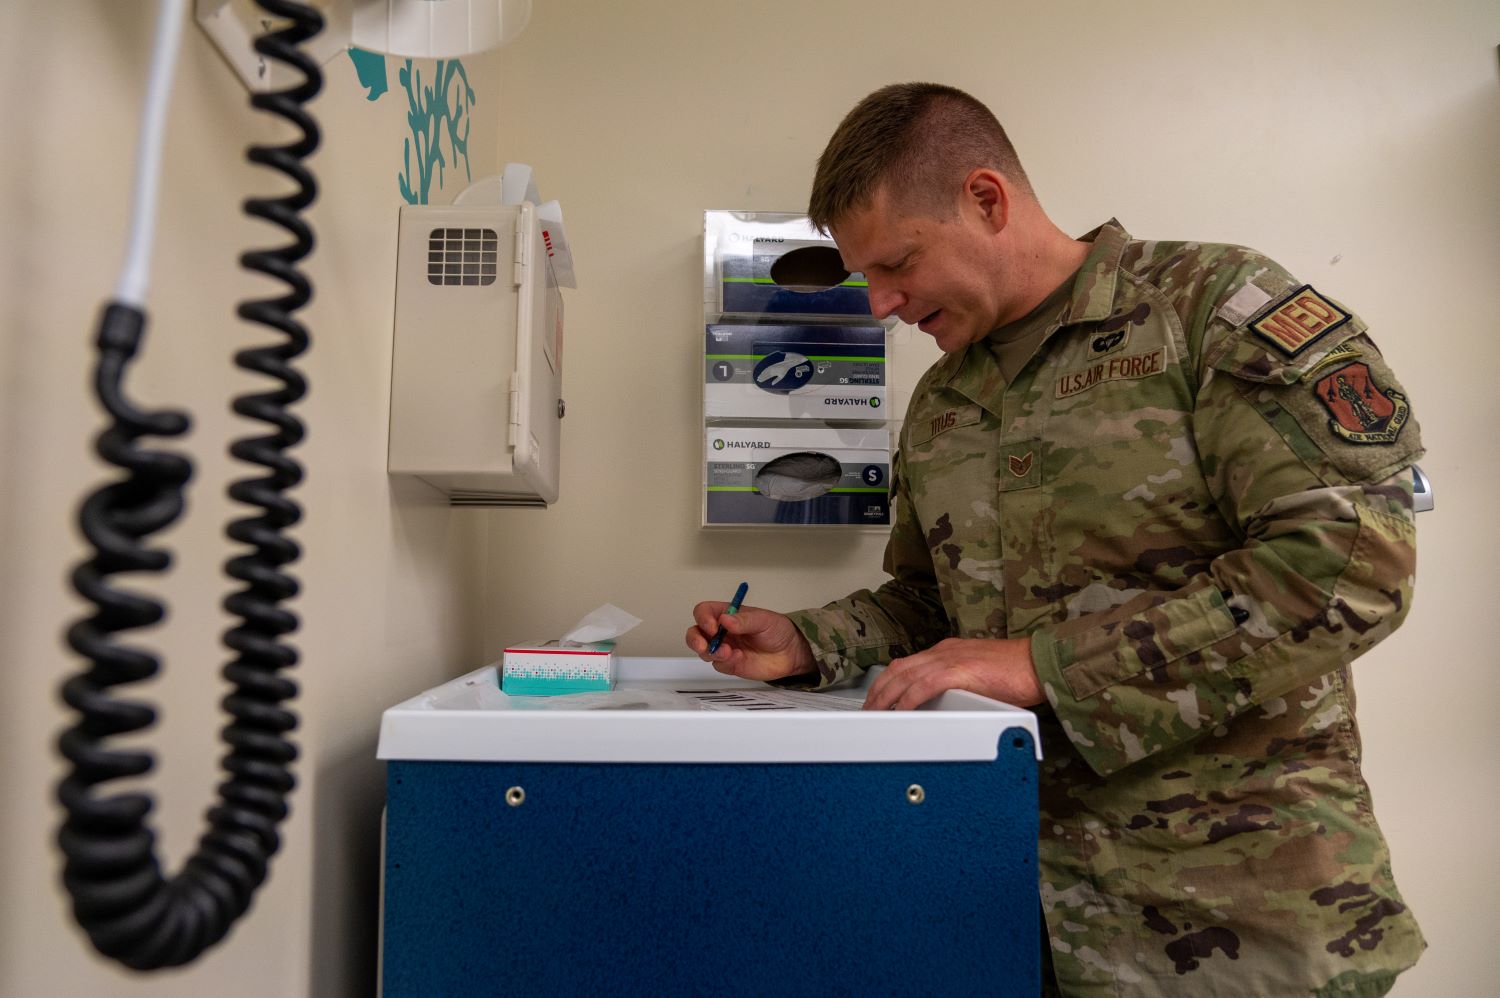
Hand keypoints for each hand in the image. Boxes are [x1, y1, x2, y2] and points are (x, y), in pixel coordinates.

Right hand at [685, 601, 816, 681]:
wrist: (790, 653)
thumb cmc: (778, 630)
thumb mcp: (764, 620)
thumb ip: (744, 620)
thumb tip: (725, 619)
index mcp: (727, 614)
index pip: (704, 612)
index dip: (703, 618)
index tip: (713, 627)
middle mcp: (721, 631)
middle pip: (695, 632)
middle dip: (696, 640)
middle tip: (706, 646)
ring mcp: (724, 648)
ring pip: (702, 651)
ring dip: (711, 653)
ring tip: (729, 653)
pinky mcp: (729, 664)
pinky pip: (718, 664)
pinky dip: (725, 662)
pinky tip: (740, 658)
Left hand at [862, 637, 1042, 710]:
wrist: (1039, 663)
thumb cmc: (1018, 673)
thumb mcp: (980, 677)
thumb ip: (960, 686)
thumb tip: (947, 707)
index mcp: (948, 652)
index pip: (907, 664)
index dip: (888, 682)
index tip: (878, 698)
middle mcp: (944, 652)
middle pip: (899, 669)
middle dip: (879, 691)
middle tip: (868, 711)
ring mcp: (950, 659)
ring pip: (905, 676)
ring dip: (886, 697)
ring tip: (875, 715)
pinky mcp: (959, 671)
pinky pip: (923, 686)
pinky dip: (908, 700)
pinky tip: (900, 712)